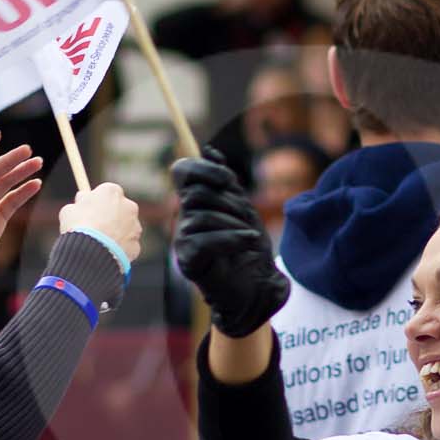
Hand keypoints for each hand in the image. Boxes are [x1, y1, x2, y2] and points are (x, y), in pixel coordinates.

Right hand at [58, 182, 142, 262]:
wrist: (92, 251)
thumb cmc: (79, 226)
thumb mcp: (69, 210)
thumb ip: (79, 203)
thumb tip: (82, 199)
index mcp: (112, 192)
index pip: (107, 192)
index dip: (98, 202)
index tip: (90, 209)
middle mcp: (128, 206)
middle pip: (120, 209)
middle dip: (110, 217)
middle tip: (96, 227)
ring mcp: (135, 226)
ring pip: (125, 229)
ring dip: (115, 234)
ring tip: (99, 243)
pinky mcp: (136, 245)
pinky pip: (127, 246)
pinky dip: (119, 250)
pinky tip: (107, 254)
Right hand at [172, 149, 289, 338]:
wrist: (256, 287)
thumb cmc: (250, 249)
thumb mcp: (243, 209)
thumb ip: (227, 183)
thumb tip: (211, 151)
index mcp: (196, 202)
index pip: (182, 172)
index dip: (201, 168)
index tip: (228, 179)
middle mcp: (185, 218)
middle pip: (196, 194)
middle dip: (228, 201)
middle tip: (248, 217)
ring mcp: (183, 240)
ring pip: (201, 217)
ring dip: (234, 223)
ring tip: (251, 236)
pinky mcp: (188, 260)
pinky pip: (203, 241)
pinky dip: (231, 239)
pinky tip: (249, 241)